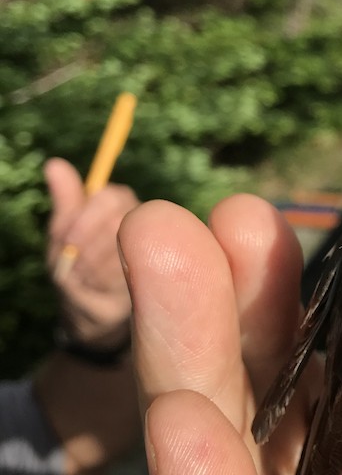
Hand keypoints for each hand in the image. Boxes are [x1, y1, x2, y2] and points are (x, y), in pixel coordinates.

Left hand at [45, 156, 137, 347]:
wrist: (89, 311)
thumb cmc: (75, 265)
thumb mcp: (63, 233)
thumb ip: (65, 200)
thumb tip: (54, 163)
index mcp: (121, 206)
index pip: (112, 197)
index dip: (86, 219)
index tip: (66, 240)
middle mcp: (144, 225)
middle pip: (116, 223)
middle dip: (84, 247)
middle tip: (69, 262)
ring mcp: (153, 253)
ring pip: (117, 252)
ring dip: (87, 268)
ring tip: (78, 278)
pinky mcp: (151, 284)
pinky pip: (120, 280)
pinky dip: (96, 288)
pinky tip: (92, 292)